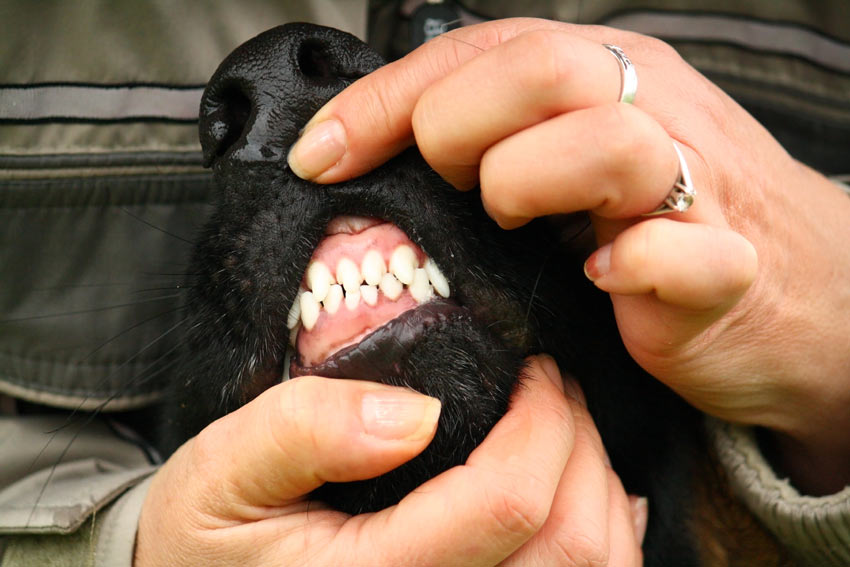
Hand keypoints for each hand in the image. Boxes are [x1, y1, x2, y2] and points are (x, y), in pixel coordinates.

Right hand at [135, 356, 645, 565]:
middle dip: (580, 444)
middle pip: (572, 543)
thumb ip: (304, 432)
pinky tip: (580, 495)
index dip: (542, 419)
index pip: (507, 502)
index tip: (531, 369)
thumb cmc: (209, 539)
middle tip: (554, 388)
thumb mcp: (221, 471)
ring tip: (566, 430)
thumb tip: (417, 411)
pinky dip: (601, 538)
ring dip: (598, 488)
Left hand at [286, 19, 849, 492]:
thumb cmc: (666, 223)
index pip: (473, 54)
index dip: (381, 104)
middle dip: (457, 131)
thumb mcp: (573, 161)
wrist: (801, 290)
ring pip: (603, 142)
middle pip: (537, 69)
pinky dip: (627, 261)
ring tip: (521, 227)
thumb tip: (377, 154)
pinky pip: (675, 249)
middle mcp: (647, 110)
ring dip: (526, 187)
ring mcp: (693, 185)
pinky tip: (599, 279)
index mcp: (601, 78)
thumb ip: (497, 140)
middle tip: (456, 188)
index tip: (320, 156)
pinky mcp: (724, 268)